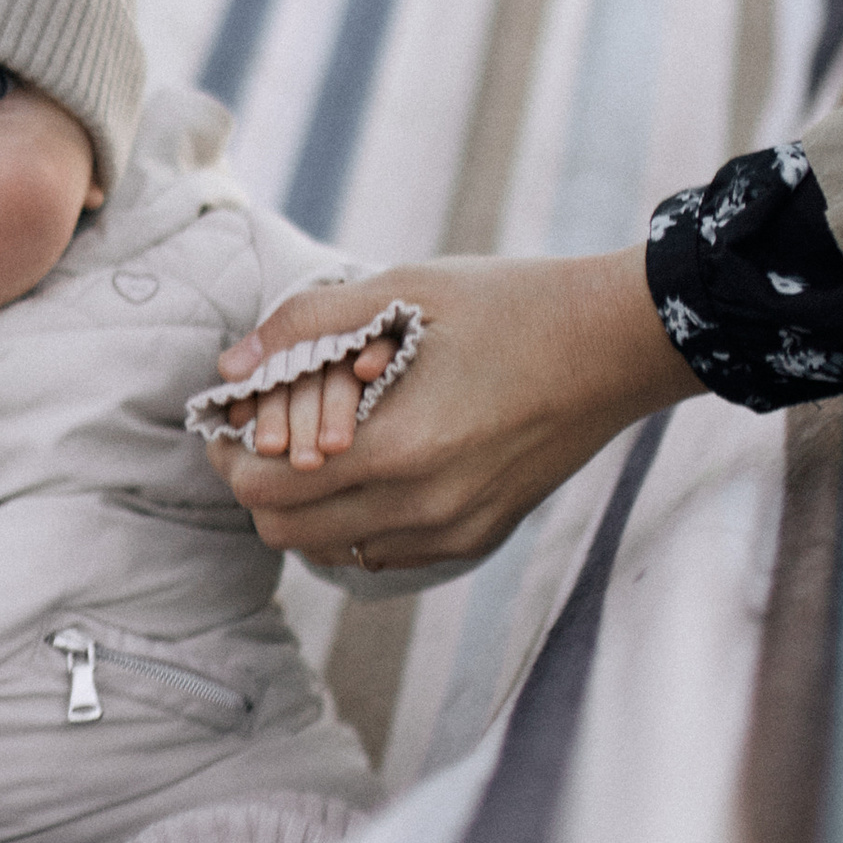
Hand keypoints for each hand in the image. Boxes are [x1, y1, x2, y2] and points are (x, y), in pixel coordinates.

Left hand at [207, 250, 702, 571]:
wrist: (614, 345)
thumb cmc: (510, 306)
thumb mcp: (401, 291)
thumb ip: (305, 326)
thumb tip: (232, 366)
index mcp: (399, 447)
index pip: (263, 486)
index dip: (228, 451)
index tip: (230, 416)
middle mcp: (423, 507)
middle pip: (283, 530)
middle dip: (255, 482)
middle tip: (259, 432)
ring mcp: (452, 531)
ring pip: (327, 549)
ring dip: (301, 506)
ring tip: (311, 447)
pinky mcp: (476, 537)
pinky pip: (381, 552)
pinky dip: (351, 519)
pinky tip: (365, 466)